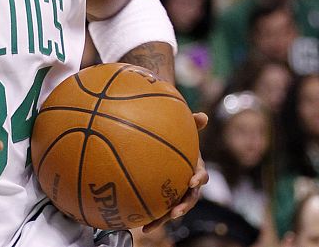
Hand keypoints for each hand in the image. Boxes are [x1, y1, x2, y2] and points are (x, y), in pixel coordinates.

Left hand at [142, 112, 208, 232]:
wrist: (163, 148)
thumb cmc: (176, 139)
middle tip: (176, 212)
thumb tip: (203, 116)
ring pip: (175, 209)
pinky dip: (152, 219)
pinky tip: (140, 228)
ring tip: (154, 225)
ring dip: (166, 218)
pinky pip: (159, 211)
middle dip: (184, 206)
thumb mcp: (183, 131)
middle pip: (190, 198)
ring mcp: (177, 193)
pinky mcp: (165, 200)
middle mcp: (188, 184)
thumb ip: (190, 124)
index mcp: (194, 167)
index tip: (193, 180)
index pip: (201, 175)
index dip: (199, 178)